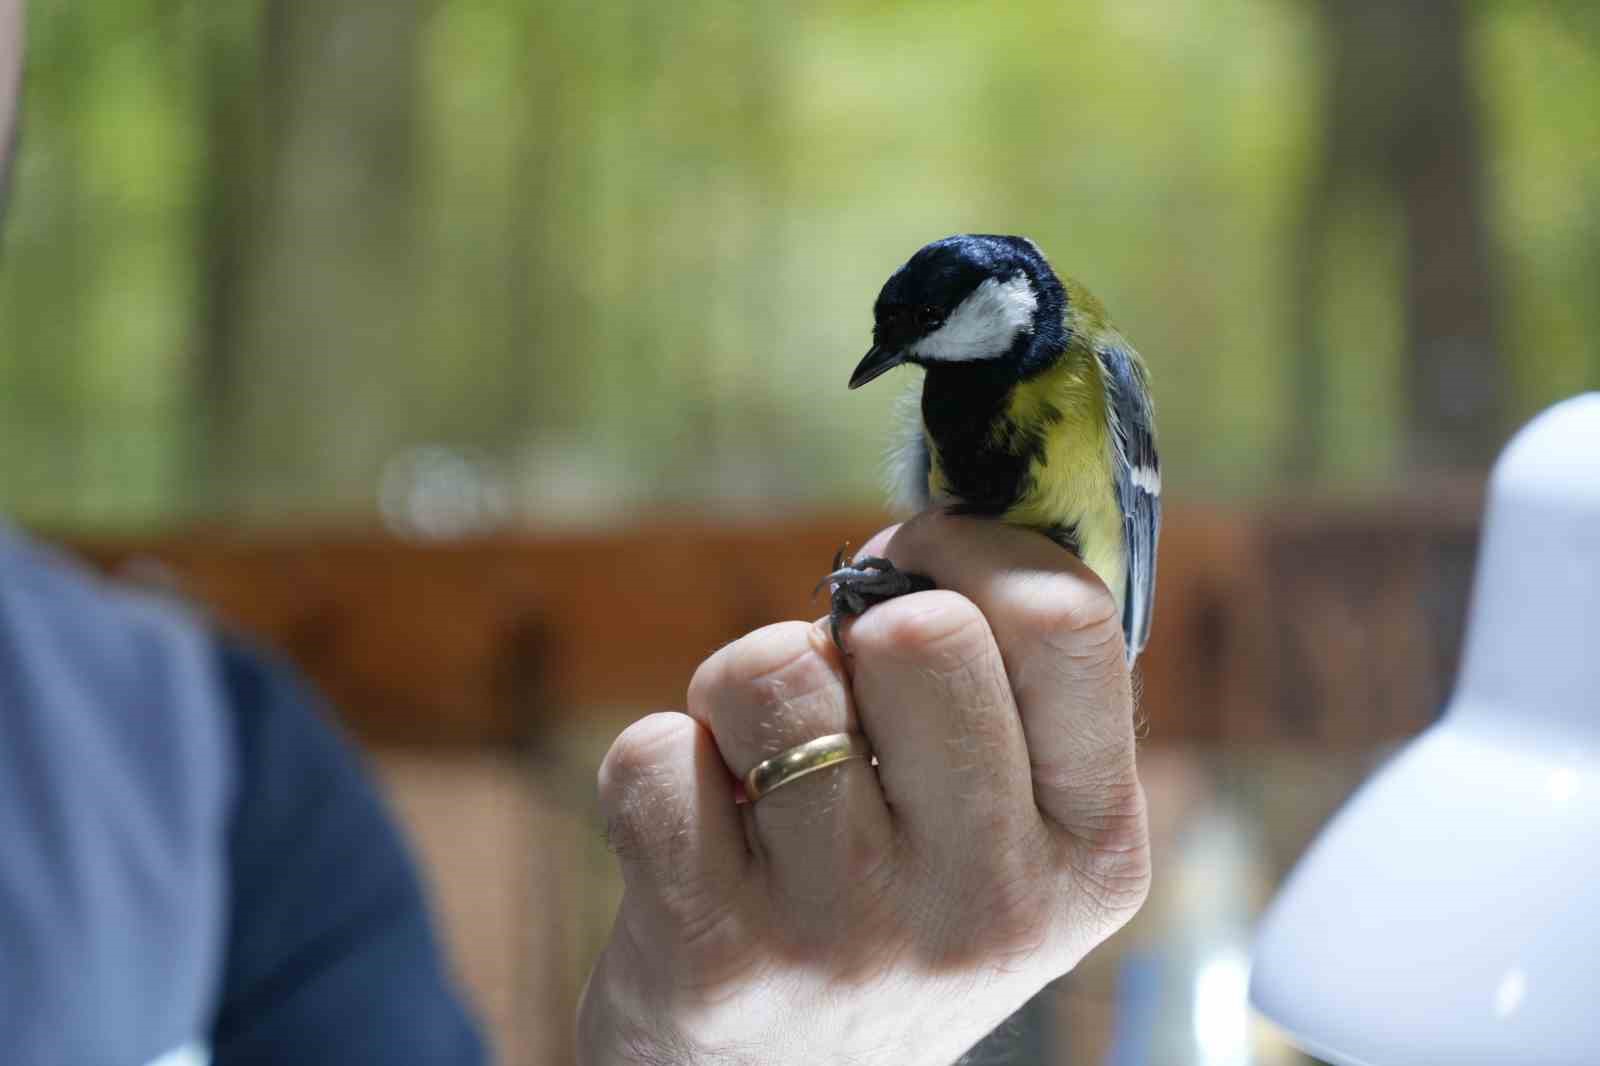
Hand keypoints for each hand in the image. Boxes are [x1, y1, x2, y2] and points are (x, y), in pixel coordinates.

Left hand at [578, 513, 1150, 1065]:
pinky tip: (697, 832)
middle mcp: (991, 904)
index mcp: (1092, 851)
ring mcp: (853, 937)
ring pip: (771, 669)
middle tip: (836, 698)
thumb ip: (999, 691)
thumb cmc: (895, 915)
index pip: (1067, 619)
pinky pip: (652, 755)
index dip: (973, 550)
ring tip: (758, 765)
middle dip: (853, 628)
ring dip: (742, 686)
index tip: (919, 566)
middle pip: (921, 632)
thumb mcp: (1004, 833)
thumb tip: (923, 521)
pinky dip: (660, 761)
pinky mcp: (719, 960)